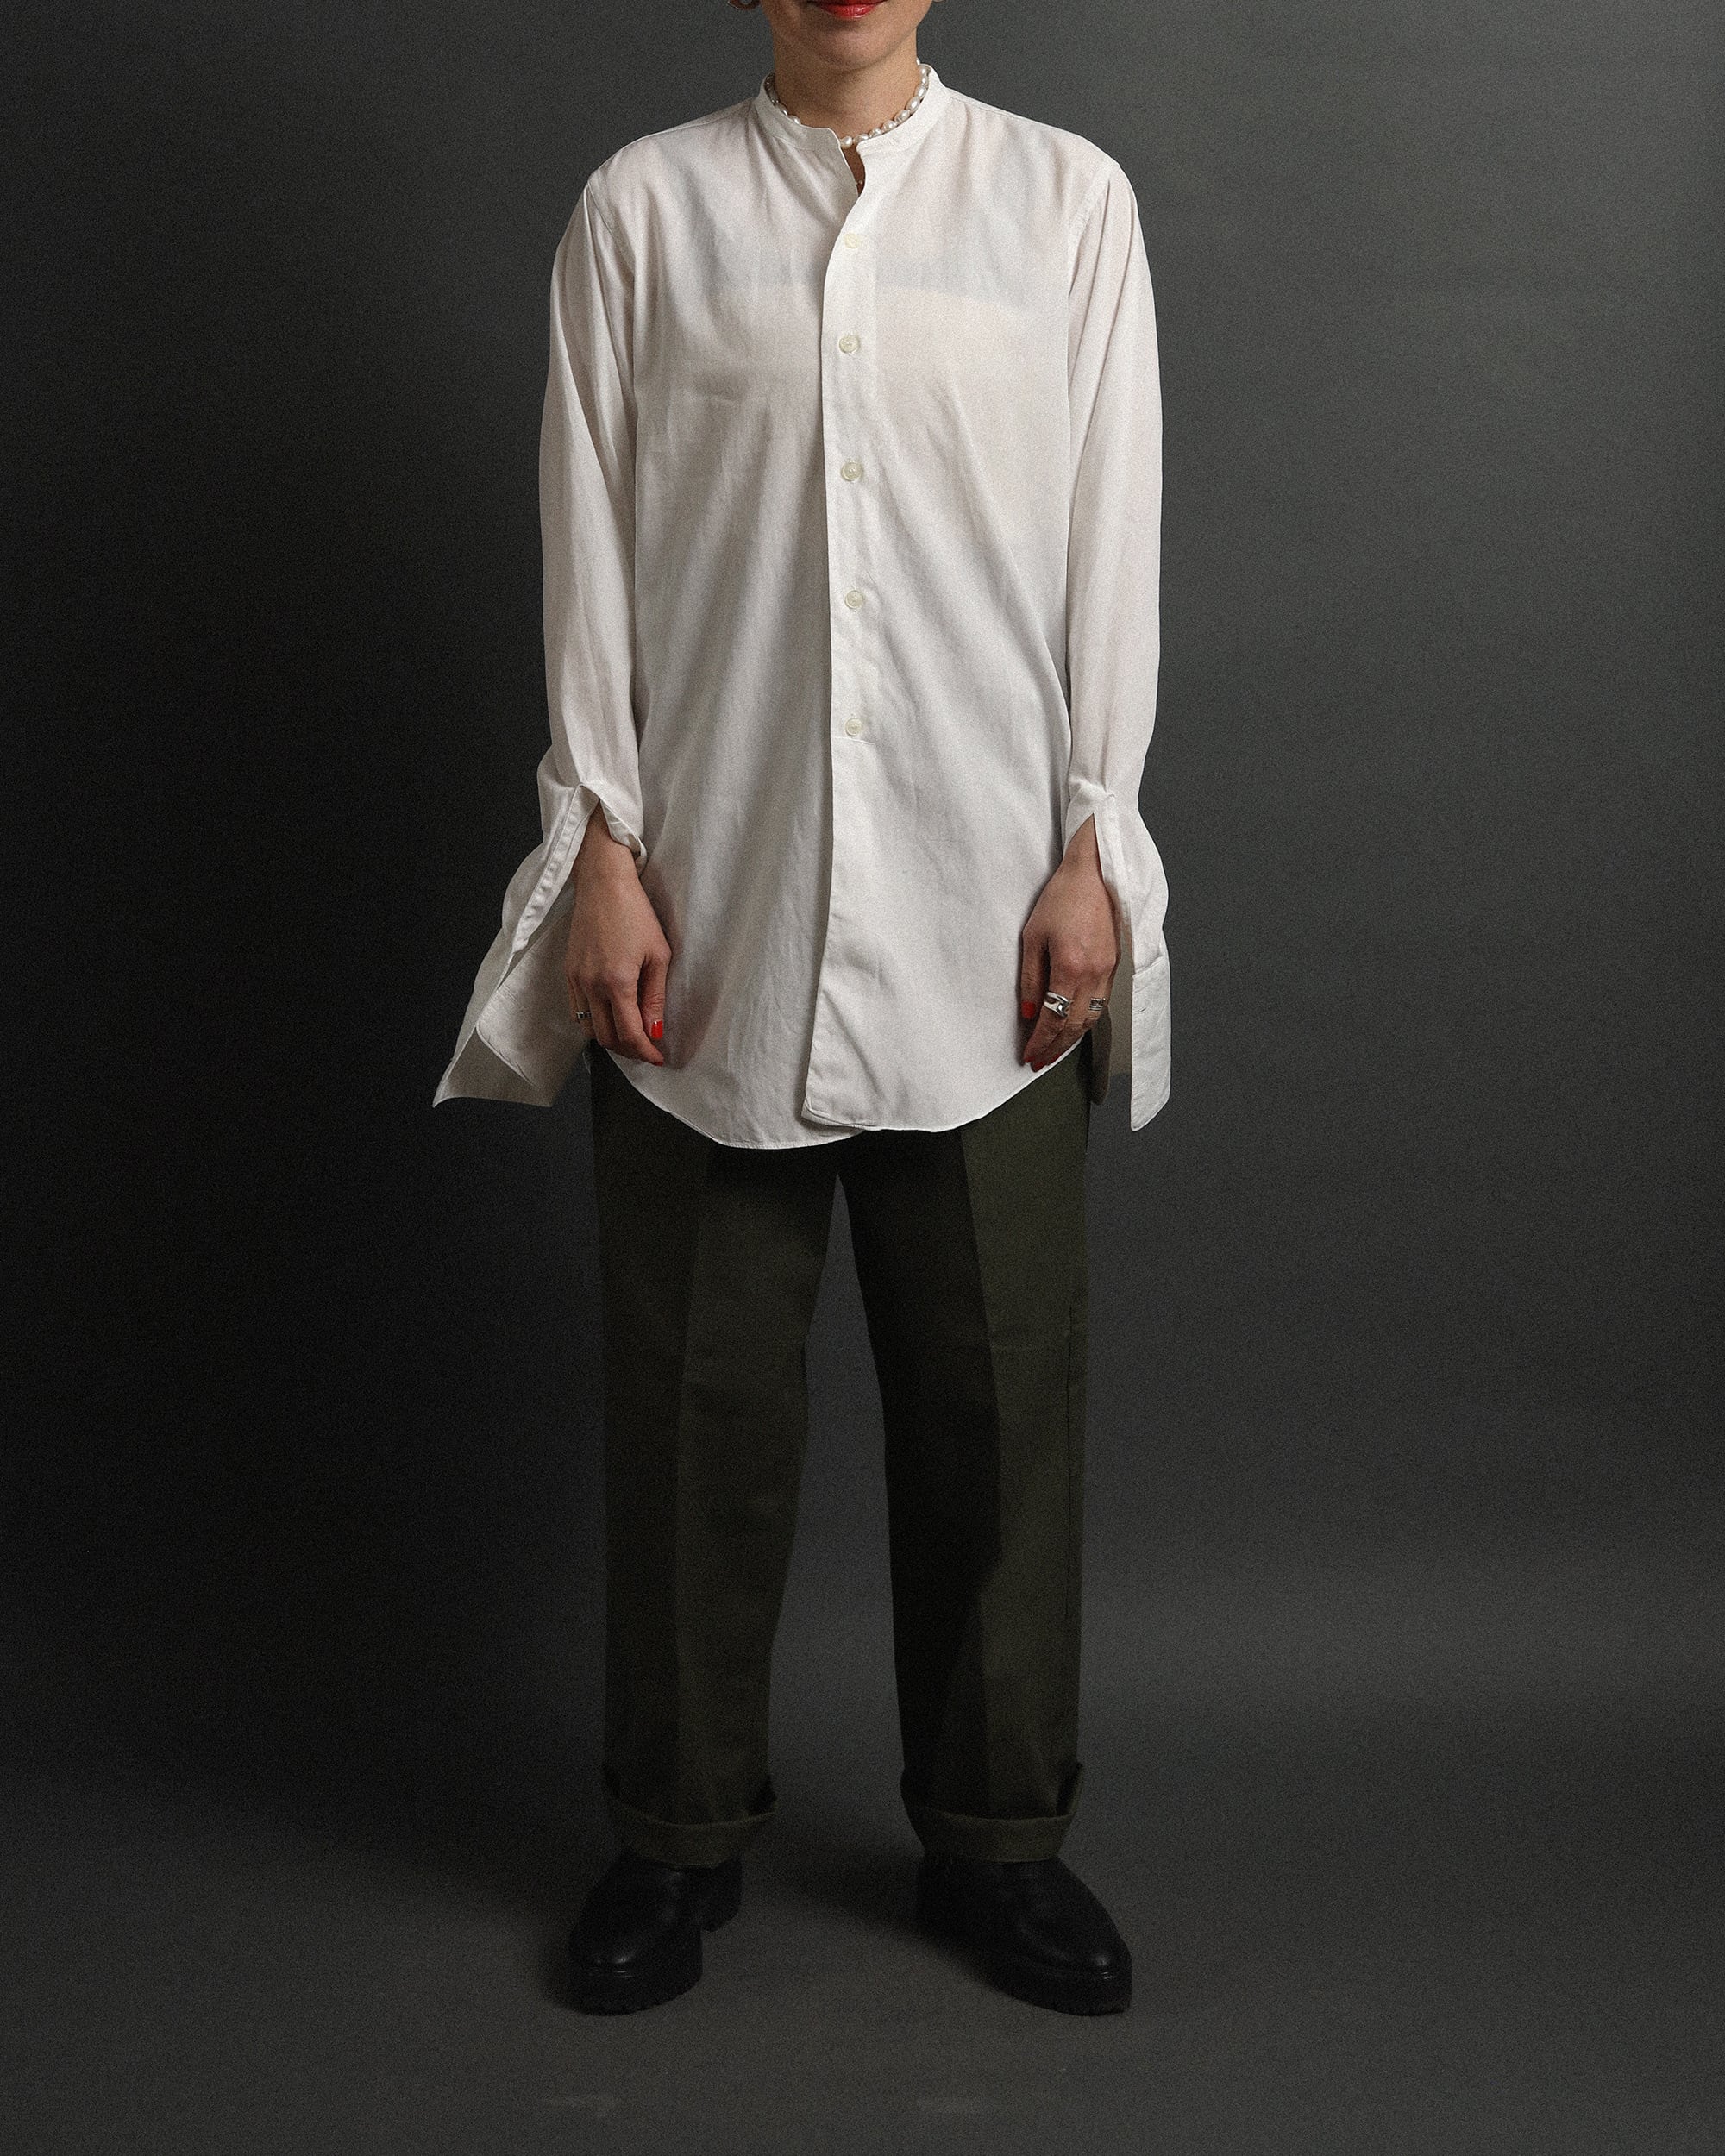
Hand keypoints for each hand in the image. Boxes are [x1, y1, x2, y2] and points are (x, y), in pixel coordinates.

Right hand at [564, 810, 670, 1064]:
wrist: (603, 884)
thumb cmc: (636, 913)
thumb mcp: (659, 954)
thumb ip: (655, 997)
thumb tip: (655, 1031)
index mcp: (617, 982)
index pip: (629, 1034)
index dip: (645, 1051)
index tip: (658, 1057)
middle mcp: (591, 985)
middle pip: (606, 1037)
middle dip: (629, 1049)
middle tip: (647, 1046)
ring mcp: (575, 979)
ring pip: (589, 1028)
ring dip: (610, 1037)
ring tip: (631, 1033)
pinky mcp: (567, 972)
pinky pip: (577, 1010)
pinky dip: (594, 1020)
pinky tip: (611, 1014)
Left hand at [1019, 815, 1117, 1070]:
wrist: (1096, 873)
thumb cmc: (1061, 899)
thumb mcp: (1032, 937)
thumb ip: (1029, 979)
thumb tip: (1027, 1013)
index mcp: (1070, 968)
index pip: (1053, 1019)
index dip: (1040, 1042)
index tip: (1029, 1057)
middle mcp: (1094, 975)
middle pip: (1074, 1026)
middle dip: (1056, 1048)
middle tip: (1040, 1062)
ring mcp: (1108, 971)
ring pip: (1091, 1019)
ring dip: (1072, 1039)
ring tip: (1056, 1051)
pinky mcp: (1115, 965)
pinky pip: (1100, 1004)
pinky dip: (1087, 1021)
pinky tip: (1075, 1027)